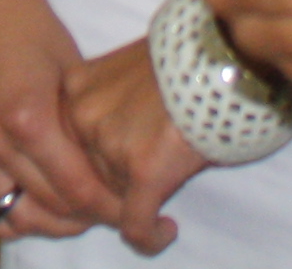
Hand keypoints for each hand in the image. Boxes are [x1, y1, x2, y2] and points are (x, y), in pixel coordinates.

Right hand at [0, 0, 117, 239]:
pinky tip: (31, 210)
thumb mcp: (71, 74)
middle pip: (49, 209)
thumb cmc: (28, 22)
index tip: (132, 207)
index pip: (78, 191)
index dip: (110, 208)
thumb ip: (84, 129)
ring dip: (49, 221)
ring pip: (14, 216)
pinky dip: (4, 217)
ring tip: (76, 212)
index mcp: (29, 118)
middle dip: (87, 216)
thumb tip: (113, 170)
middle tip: (112, 209)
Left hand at [57, 37, 200, 251]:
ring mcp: (110, 144)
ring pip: (113, 198)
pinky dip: (150, 236)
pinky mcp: (142, 171)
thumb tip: (109, 139)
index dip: (90, 165)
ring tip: (168, 187)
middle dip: (115, 183)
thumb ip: (105, 102)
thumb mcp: (125, 69)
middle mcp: (82, 117)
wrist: (224, 56)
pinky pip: (135, 224)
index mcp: (75, 89)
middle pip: (88, 174)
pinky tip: (167, 231)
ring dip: (139, 201)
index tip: (116, 171)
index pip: (68, 147)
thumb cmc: (185, 60)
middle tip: (148, 176)